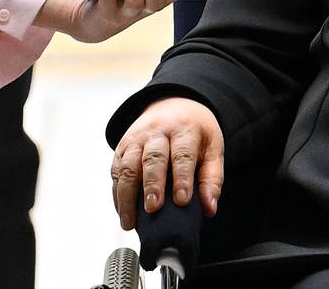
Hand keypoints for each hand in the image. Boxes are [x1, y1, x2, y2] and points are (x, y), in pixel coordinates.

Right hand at [111, 97, 223, 230]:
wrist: (173, 106)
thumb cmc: (195, 135)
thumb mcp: (212, 148)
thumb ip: (212, 178)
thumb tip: (209, 208)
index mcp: (185, 129)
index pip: (183, 154)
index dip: (182, 178)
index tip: (182, 201)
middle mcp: (158, 131)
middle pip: (153, 158)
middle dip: (152, 184)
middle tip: (153, 208)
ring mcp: (136, 138)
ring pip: (128, 166)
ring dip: (127, 195)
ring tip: (130, 222)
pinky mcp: (122, 147)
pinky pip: (117, 171)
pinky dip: (117, 194)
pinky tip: (123, 213)